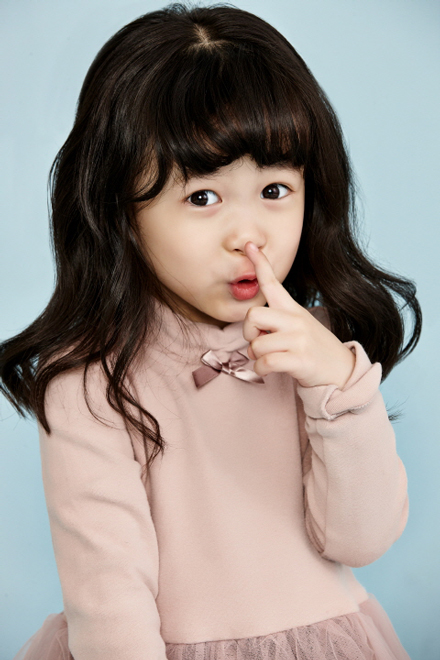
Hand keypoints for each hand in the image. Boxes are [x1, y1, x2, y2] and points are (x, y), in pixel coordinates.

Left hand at [242, 242, 355, 388]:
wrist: (342, 371)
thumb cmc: (314, 349)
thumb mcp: (300, 326)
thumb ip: (278, 320)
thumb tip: (253, 326)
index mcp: (293, 309)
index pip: (273, 283)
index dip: (259, 264)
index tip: (249, 245)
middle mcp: (296, 320)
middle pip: (253, 315)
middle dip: (248, 331)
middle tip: (258, 341)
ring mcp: (299, 340)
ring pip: (257, 344)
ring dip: (255, 356)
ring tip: (267, 358)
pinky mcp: (300, 360)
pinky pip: (265, 362)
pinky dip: (260, 369)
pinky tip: (268, 370)